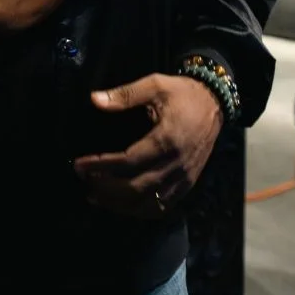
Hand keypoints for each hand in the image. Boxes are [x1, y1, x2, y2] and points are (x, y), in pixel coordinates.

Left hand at [72, 74, 222, 216]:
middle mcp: (177, 163)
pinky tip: (122, 204)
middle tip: (85, 181)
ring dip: (120, 204)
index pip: (128, 162)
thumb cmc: (183, 93)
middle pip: (136, 188)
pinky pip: (163, 206)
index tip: (79, 166)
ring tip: (96, 197)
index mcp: (167, 139)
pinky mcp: (188, 183)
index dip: (101, 166)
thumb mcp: (155, 85)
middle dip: (106, 189)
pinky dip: (140, 210)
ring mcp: (184, 177)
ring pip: (149, 203)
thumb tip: (95, 100)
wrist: (215, 103)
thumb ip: (124, 94)